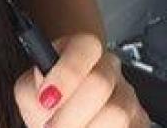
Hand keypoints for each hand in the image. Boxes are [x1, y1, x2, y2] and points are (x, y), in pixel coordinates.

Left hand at [13, 32, 151, 126]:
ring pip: (117, 113)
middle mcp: (108, 67)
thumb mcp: (28, 88)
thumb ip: (30, 88)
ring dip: (86, 127)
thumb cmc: (46, 96)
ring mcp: (127, 94)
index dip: (66, 74)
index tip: (46, 98)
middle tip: (52, 126)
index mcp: (81, 48)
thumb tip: (46, 97)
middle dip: (71, 111)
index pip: (85, 47)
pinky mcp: (139, 119)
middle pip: (100, 83)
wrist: (61, 112)